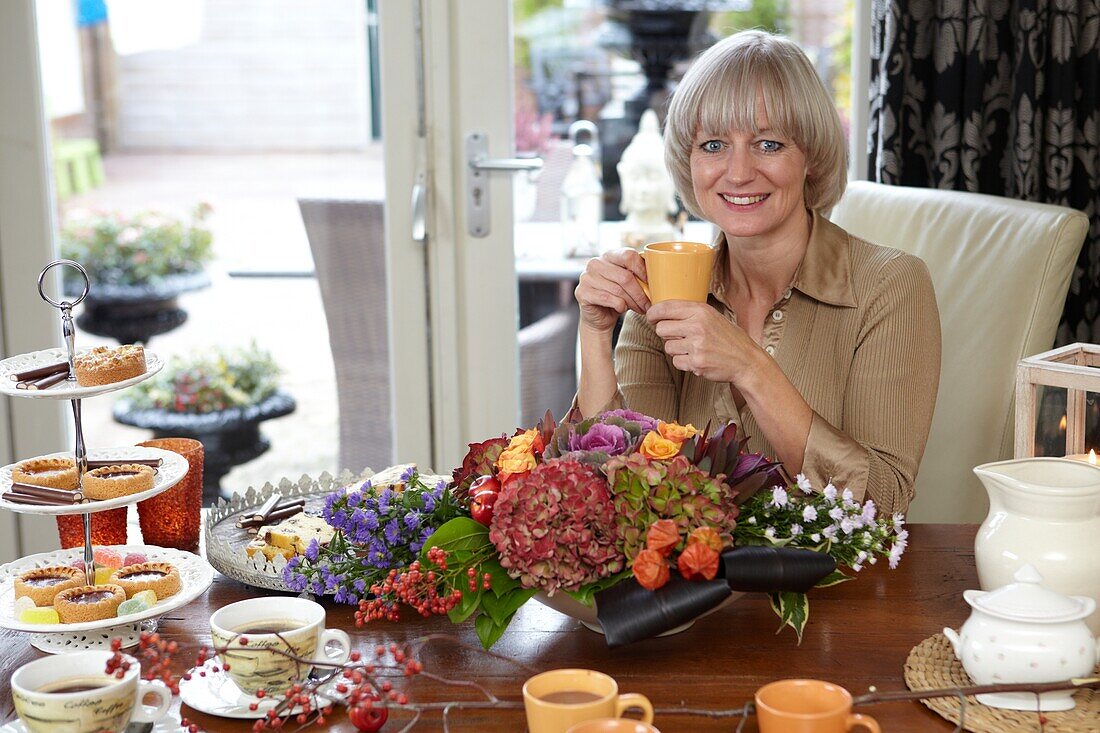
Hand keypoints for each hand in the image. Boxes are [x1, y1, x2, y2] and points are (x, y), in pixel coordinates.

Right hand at [574, 248, 650, 333]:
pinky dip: (619, 306)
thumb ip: (637, 273)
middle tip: (648, 304)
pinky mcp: (582, 292)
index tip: (652, 283)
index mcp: (608, 255)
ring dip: (633, 302)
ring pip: (618, 290)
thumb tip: (658, 273)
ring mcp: (586, 277)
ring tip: (640, 309)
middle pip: (625, 277)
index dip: (642, 269)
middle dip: (640, 293)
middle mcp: (595, 263)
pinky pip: (608, 299)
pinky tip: (622, 308)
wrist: (600, 317)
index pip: (628, 255)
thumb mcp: (628, 282)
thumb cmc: (618, 297)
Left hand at [646, 300, 760, 382]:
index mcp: (701, 311)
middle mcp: (697, 326)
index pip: (665, 307)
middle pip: (661, 329)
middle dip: (666, 334)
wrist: (746, 361)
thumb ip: (690, 313)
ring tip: (693, 349)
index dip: (653, 313)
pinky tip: (697, 359)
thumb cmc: (729, 339)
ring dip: (677, 350)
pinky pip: (676, 362)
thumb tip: (662, 311)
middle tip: (678, 337)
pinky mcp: (696, 363)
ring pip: (668, 347)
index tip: (651, 317)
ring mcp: (696, 345)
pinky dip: (684, 363)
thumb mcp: (713, 317)